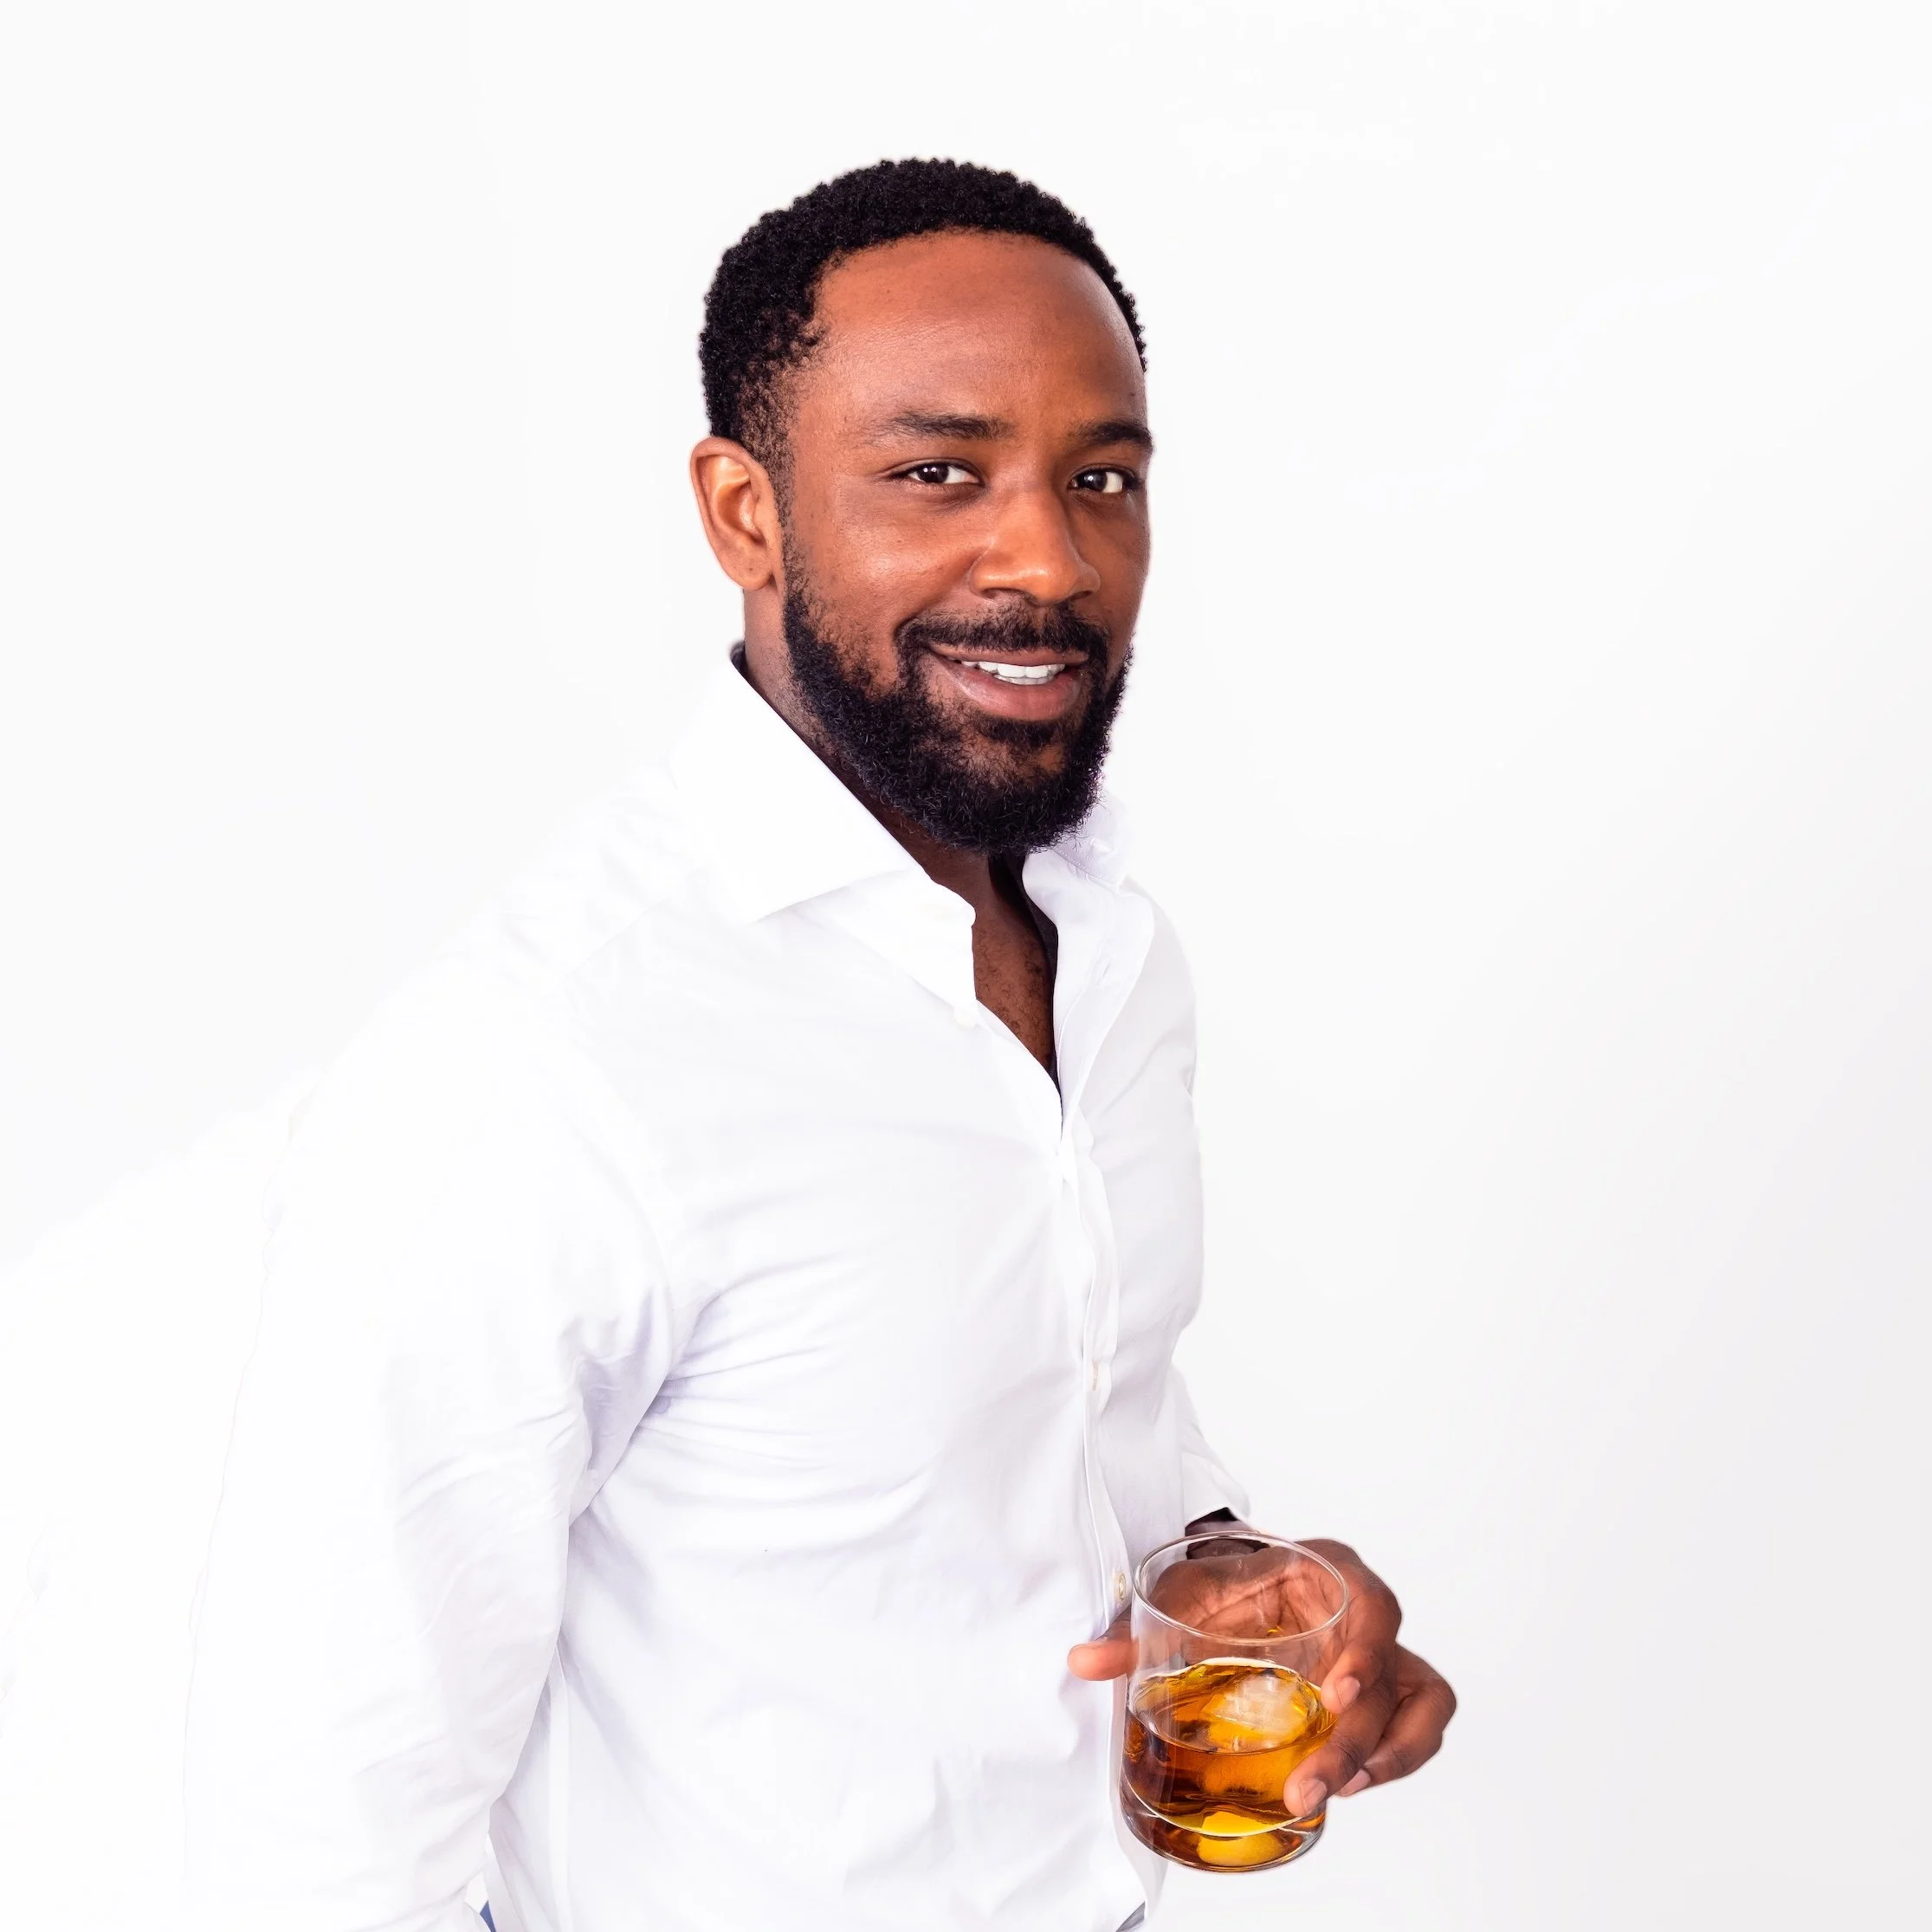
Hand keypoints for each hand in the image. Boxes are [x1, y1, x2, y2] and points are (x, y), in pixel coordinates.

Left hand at [1066, 1534, 1455, 1816]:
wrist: (1234, 1590)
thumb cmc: (1220, 1585)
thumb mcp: (1180, 1597)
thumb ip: (1134, 1633)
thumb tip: (1080, 1662)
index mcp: (1327, 1571)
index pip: (1374, 1605)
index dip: (1367, 1652)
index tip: (1337, 1696)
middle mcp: (1364, 1613)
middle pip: (1395, 1673)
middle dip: (1358, 1738)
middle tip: (1312, 1783)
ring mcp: (1381, 1656)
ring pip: (1424, 1704)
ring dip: (1388, 1755)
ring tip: (1337, 1790)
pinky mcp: (1382, 1695)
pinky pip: (1416, 1727)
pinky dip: (1394, 1759)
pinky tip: (1347, 1785)